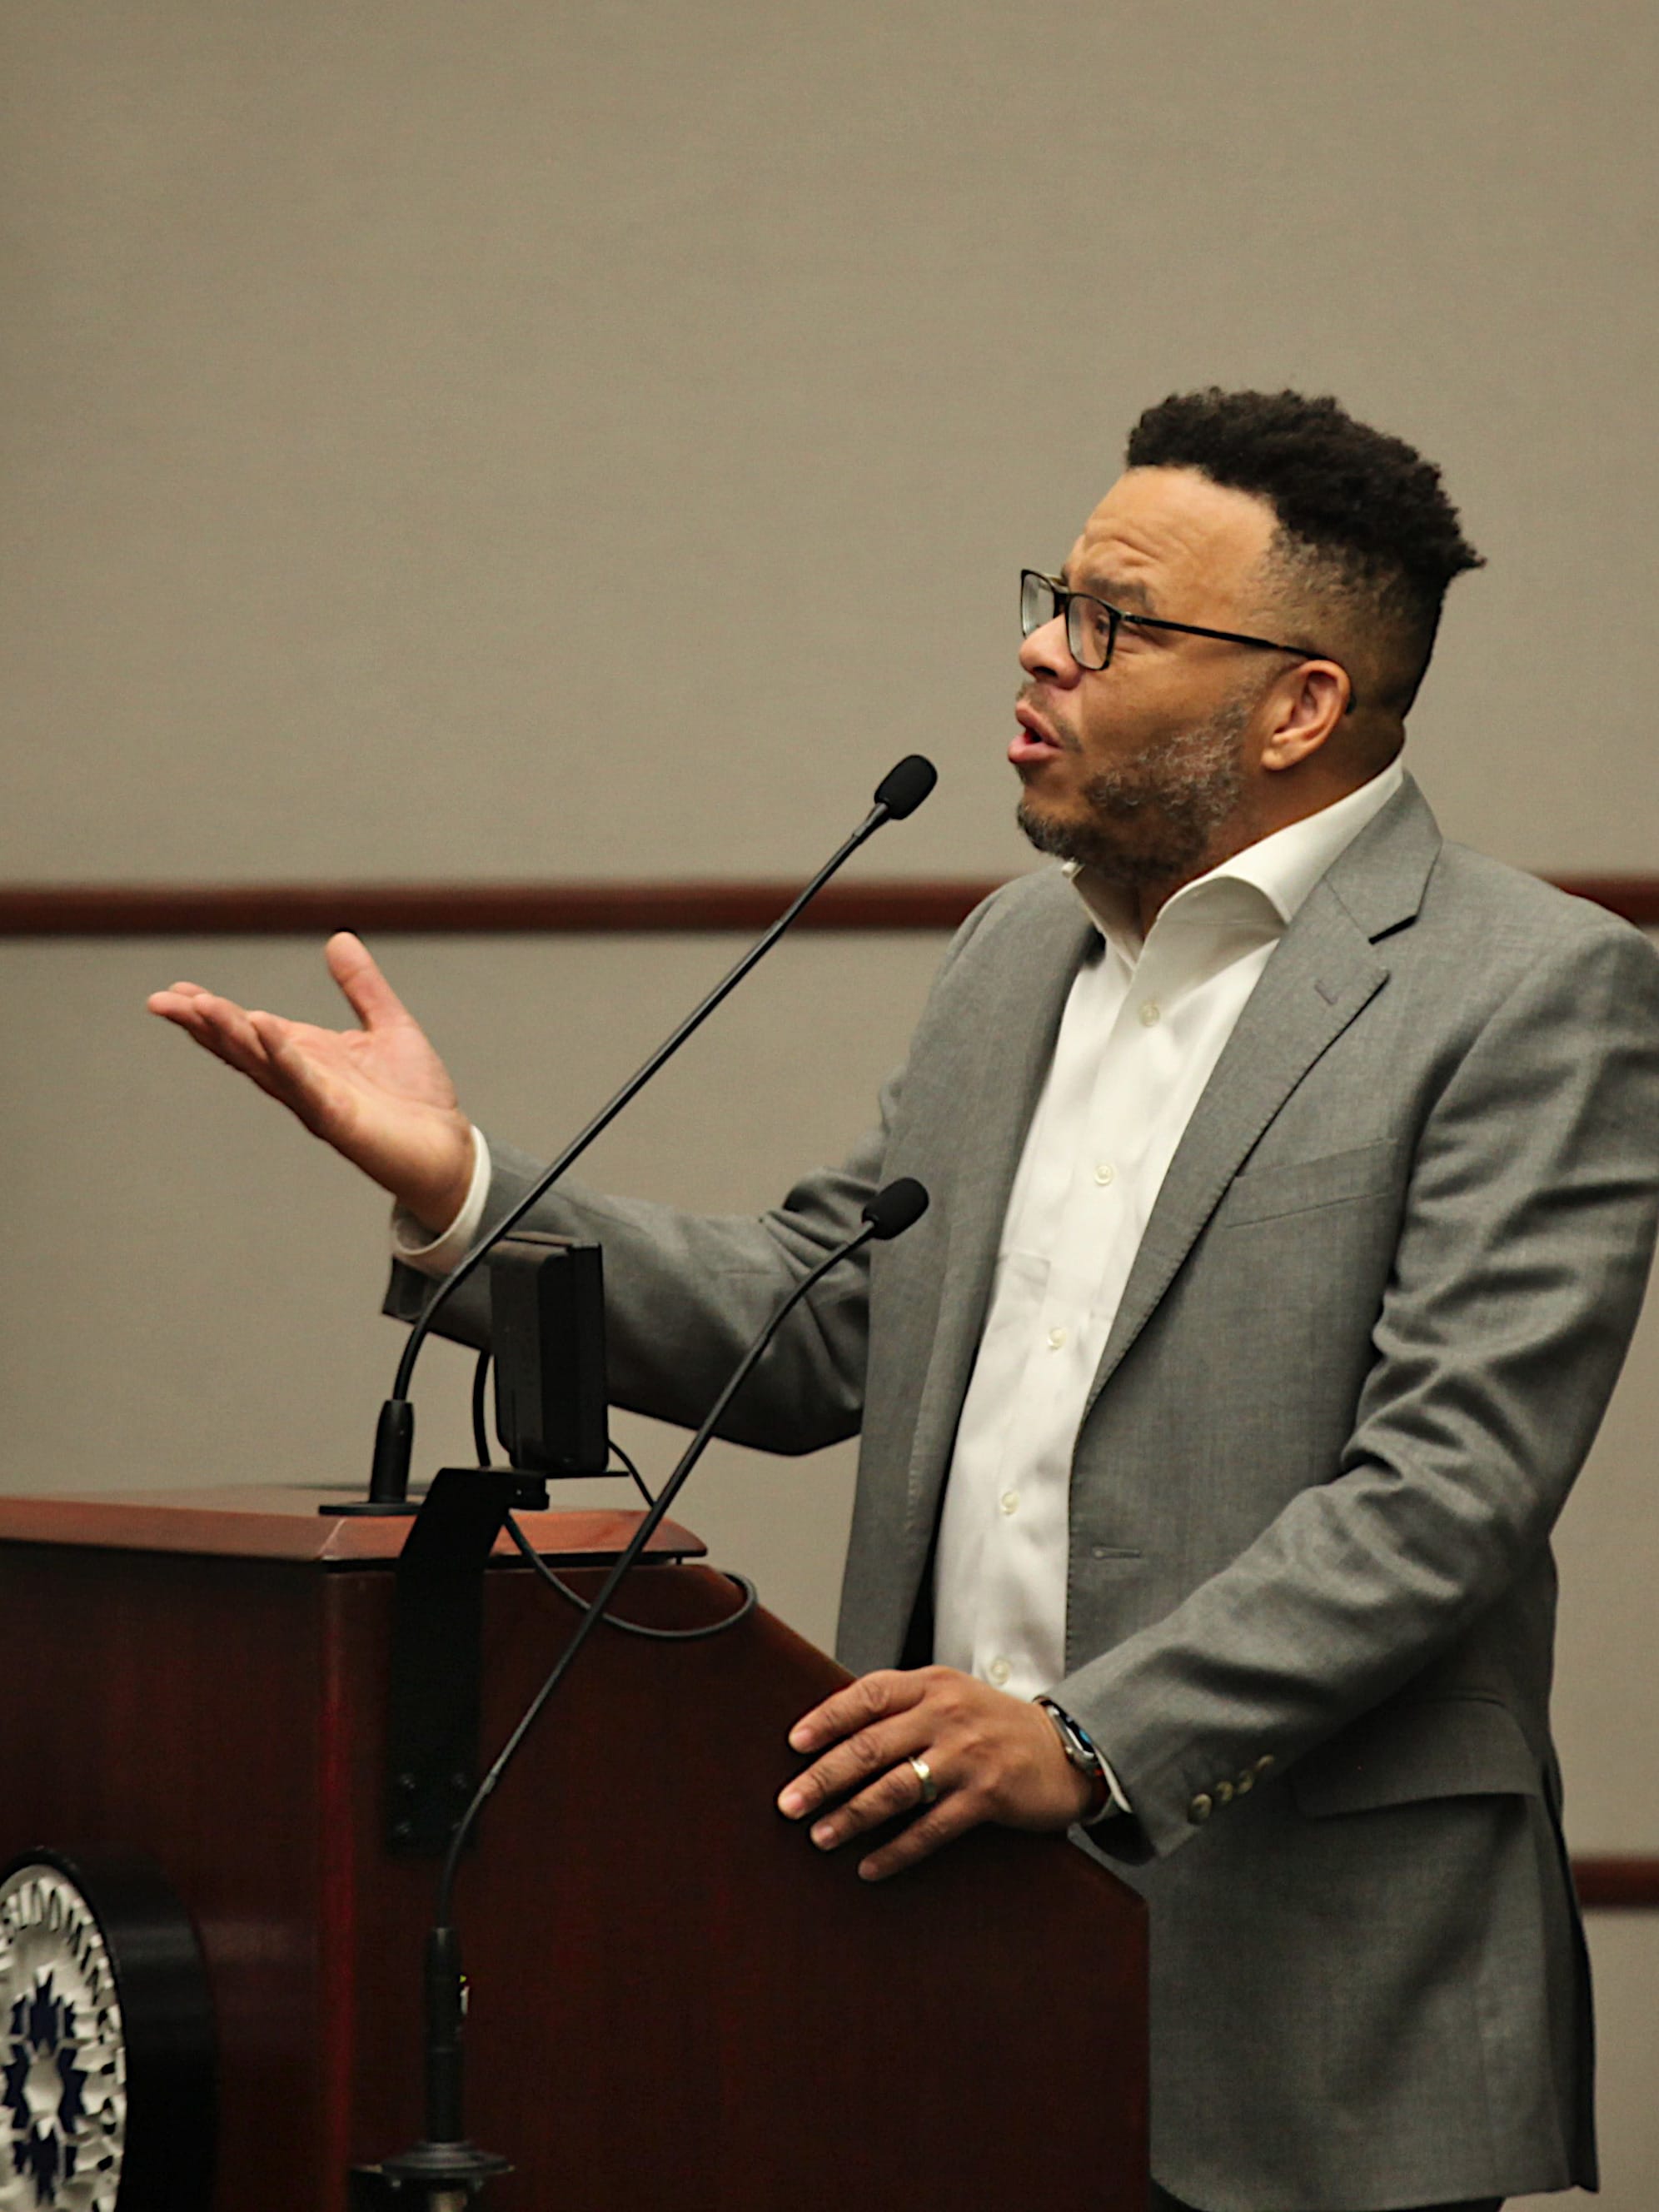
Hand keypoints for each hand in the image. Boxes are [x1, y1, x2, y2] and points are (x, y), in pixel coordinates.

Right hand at [147, 933, 475, 1229]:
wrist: (450, 1149)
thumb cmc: (416, 1097)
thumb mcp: (389, 1026)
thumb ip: (363, 986)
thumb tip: (339, 938)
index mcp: (308, 1056)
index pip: (250, 1031)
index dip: (213, 1013)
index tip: (176, 992)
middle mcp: (302, 1079)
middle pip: (241, 1048)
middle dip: (201, 1024)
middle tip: (159, 1000)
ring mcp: (315, 1101)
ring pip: (262, 1064)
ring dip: (229, 1034)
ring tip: (198, 1006)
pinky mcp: (338, 1119)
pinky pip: (303, 1083)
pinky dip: (282, 1054)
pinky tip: (262, 1026)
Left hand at [776, 1665, 1093, 1881]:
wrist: (1064, 1749)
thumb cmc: (992, 1726)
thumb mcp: (950, 1698)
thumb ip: (903, 1707)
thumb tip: (833, 1735)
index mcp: (931, 1684)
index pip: (868, 1694)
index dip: (827, 1718)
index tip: (793, 1744)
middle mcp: (947, 1714)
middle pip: (871, 1746)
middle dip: (823, 1777)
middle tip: (788, 1804)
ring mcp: (967, 1755)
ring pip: (895, 1789)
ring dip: (850, 1816)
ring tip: (819, 1836)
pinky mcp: (986, 1796)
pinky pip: (930, 1829)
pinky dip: (896, 1851)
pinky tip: (869, 1867)